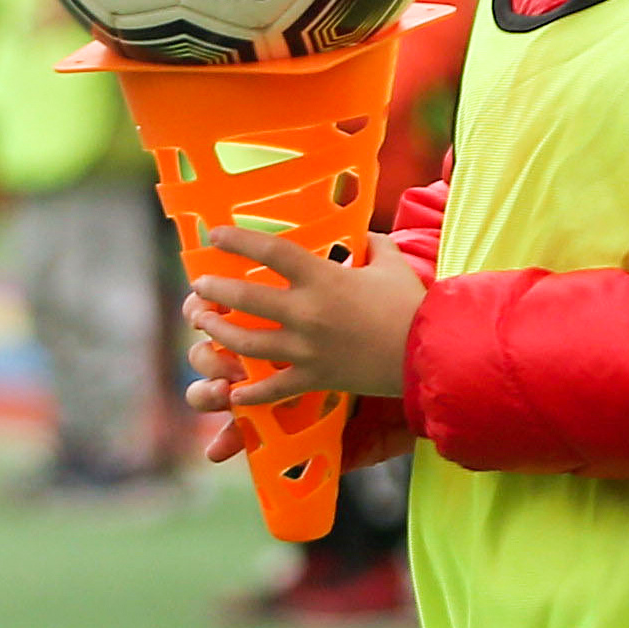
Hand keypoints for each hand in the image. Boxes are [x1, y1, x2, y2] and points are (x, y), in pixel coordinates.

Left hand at [184, 224, 418, 430]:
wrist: (429, 353)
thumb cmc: (411, 304)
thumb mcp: (389, 264)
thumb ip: (371, 244)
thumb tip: (363, 234)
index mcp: (323, 278)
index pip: (270, 252)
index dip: (237, 241)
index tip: (213, 236)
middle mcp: (307, 313)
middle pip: (245, 299)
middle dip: (215, 290)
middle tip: (198, 286)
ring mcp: (307, 350)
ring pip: (247, 344)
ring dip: (219, 333)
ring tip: (203, 325)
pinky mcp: (315, 379)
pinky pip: (274, 389)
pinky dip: (251, 394)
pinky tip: (233, 392)